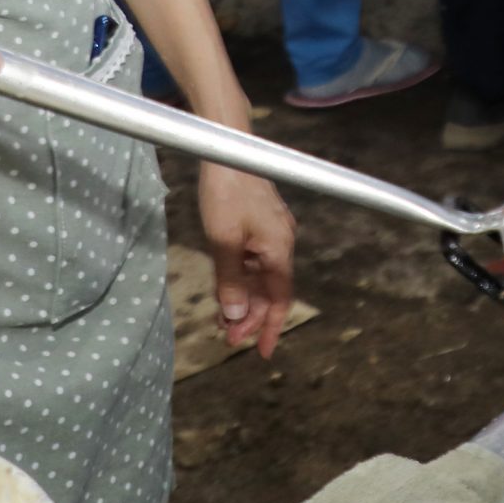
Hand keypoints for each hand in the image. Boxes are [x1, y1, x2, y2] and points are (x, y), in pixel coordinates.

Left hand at [199, 166, 296, 355]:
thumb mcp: (223, 241)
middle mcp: (280, 242)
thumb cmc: (226, 192)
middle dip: (252, 318)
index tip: (261, 353)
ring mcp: (269, 232)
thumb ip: (230, 282)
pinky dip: (239, 280)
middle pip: (270, 290)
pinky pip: (251, 261)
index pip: (280, 298)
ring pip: (259, 277)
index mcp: (279, 248)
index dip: (271, 327)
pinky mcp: (258, 223)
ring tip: (223, 322)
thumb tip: (237, 317)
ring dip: (243, 301)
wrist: (227, 149)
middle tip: (228, 340)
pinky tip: (225, 291)